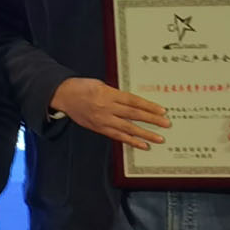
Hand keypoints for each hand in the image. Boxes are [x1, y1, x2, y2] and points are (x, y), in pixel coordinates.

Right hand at [50, 75, 172, 148]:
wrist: (63, 95)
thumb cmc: (82, 87)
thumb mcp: (101, 84)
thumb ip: (117, 94)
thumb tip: (134, 103)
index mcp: (108, 94)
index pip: (133, 101)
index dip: (149, 107)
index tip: (162, 111)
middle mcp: (107, 108)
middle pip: (134, 115)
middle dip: (152, 120)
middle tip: (166, 124)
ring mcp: (103, 120)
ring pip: (128, 128)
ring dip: (145, 134)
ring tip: (158, 139)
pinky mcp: (99, 128)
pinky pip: (117, 136)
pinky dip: (131, 141)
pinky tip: (142, 145)